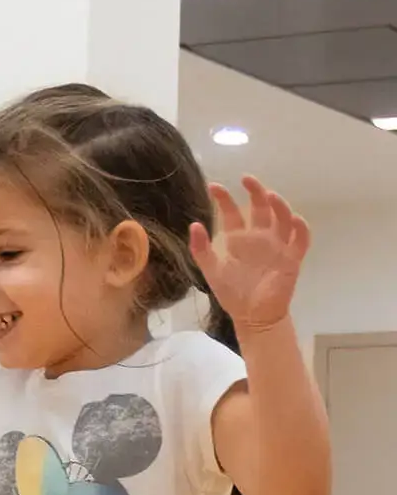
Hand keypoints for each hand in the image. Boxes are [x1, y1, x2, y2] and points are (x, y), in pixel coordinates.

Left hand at [191, 176, 309, 334]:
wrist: (251, 316)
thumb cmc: (232, 292)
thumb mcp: (211, 270)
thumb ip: (201, 249)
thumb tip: (194, 225)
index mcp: (239, 239)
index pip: (232, 213)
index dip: (224, 199)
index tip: (213, 186)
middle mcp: (260, 238)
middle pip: (261, 209)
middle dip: (255, 192)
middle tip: (247, 178)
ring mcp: (278, 246)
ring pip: (282, 219)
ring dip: (278, 206)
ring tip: (270, 195)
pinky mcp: (292, 258)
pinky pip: (300, 240)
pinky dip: (300, 228)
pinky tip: (294, 219)